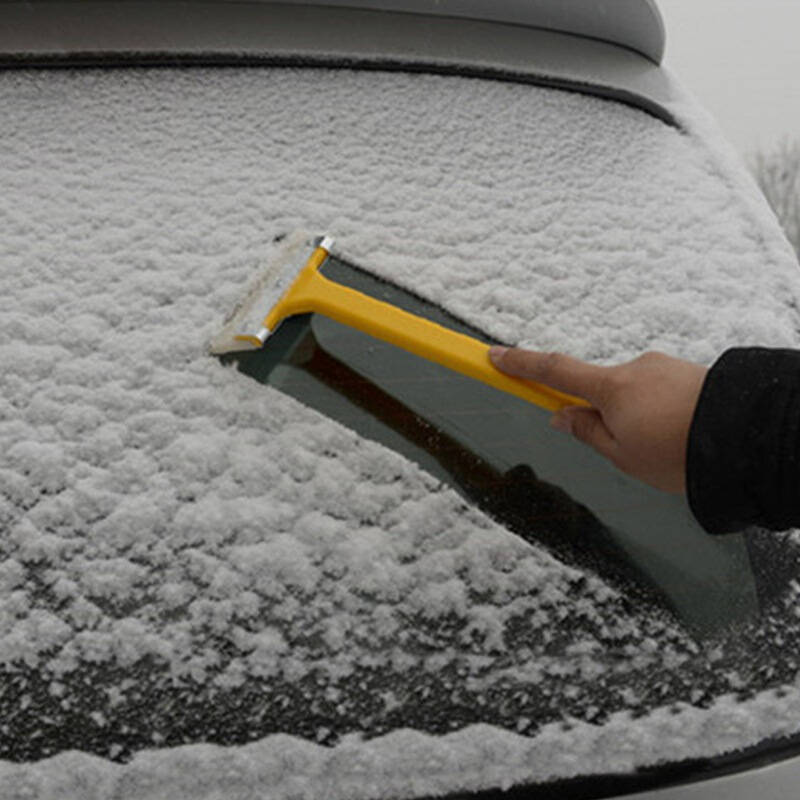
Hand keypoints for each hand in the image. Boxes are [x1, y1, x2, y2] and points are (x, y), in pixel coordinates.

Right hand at [489, 347, 707, 493]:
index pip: (553, 371)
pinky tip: (682, 437)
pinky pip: (660, 393)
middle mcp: (635, 368)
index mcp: (611, 389)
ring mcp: (663, 367)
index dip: (520, 365)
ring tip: (668, 451)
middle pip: (599, 389)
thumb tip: (563, 414)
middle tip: (633, 451)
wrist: (748, 438)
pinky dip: (662, 415)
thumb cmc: (683, 452)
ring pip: (633, 396)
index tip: (494, 356)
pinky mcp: (687, 373)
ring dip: (640, 420)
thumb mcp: (623, 456)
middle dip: (606, 418)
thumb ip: (588, 432)